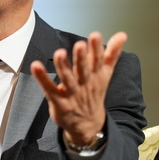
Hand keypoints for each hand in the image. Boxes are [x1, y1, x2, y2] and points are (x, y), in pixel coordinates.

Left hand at [30, 31, 126, 145]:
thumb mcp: (105, 74)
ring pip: (67, 79)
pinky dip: (42, 78)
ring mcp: (71, 93)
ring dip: (63, 66)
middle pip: (83, 70)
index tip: (95, 35)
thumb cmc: (94, 93)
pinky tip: (36, 66)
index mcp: (96, 76)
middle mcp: (84, 84)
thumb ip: (112, 53)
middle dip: (82, 57)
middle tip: (79, 44)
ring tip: (59, 53)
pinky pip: (49, 88)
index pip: (98, 61)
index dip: (96, 48)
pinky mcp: (58, 100)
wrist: (88, 124)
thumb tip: (122, 35)